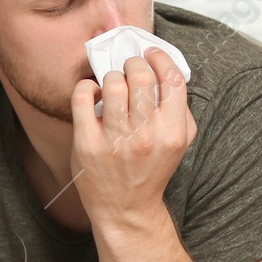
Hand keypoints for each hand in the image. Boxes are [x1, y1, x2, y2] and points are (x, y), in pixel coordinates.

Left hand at [70, 47, 196, 223]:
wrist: (126, 208)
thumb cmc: (151, 169)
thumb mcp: (179, 143)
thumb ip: (179, 109)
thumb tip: (165, 71)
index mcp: (173, 132)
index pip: (172, 79)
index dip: (160, 58)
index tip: (150, 54)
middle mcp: (146, 136)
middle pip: (140, 76)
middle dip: (132, 63)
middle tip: (128, 68)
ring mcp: (115, 140)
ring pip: (112, 83)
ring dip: (110, 77)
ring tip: (111, 85)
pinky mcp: (87, 144)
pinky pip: (82, 98)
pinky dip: (85, 87)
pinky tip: (91, 93)